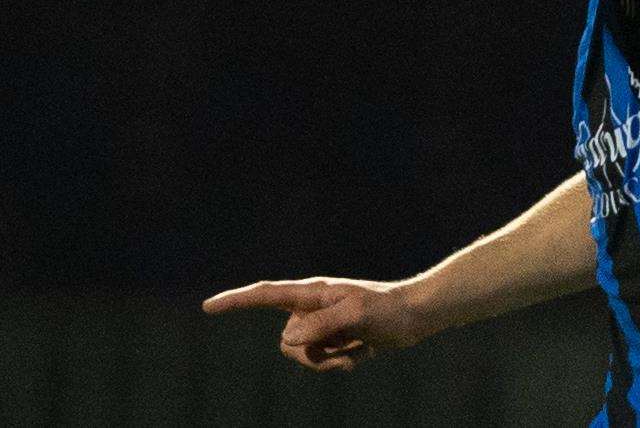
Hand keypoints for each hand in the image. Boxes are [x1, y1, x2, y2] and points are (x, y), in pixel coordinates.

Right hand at [202, 276, 419, 372]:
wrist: (414, 317)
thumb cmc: (387, 310)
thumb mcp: (356, 316)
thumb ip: (322, 325)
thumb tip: (288, 338)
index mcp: (312, 293)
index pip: (267, 294)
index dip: (237, 301)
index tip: (209, 307)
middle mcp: (312, 308)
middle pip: (288, 342)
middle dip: (313, 354)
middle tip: (346, 345)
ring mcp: (322, 324)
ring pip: (303, 356)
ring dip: (330, 360)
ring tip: (358, 347)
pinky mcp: (334, 339)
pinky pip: (322, 362)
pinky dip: (343, 362)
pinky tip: (365, 350)